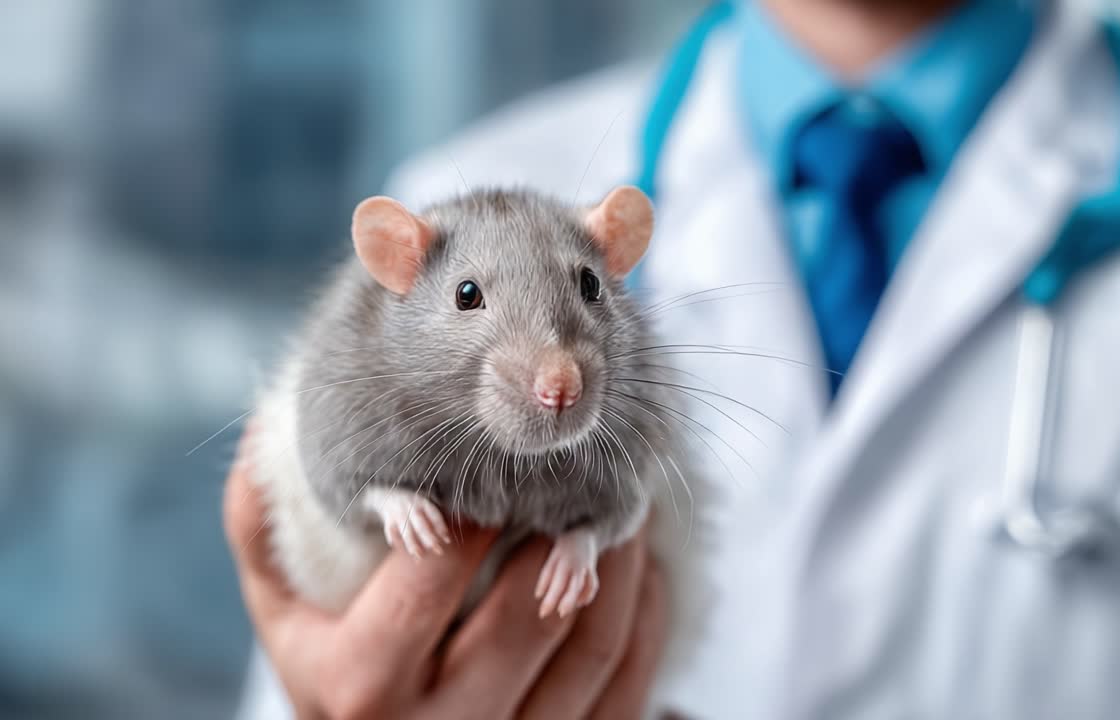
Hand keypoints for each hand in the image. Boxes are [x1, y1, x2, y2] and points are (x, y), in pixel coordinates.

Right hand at [223, 430, 668, 718]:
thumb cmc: (331, 668)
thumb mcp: (281, 607)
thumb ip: (263, 523)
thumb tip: (265, 425)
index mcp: (363, 685)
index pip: (430, 576)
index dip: (469, 506)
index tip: (490, 460)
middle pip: (527, 613)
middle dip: (561, 528)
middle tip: (579, 467)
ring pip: (592, 647)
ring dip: (619, 565)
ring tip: (618, 505)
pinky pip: (629, 684)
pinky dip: (644, 616)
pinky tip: (639, 569)